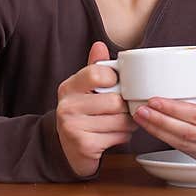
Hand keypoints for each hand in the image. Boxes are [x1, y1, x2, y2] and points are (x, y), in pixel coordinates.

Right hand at [56, 41, 138, 177]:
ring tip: (123, 122)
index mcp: (68, 88)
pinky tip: (116, 134)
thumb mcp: (85, 90)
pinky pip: (118, 136)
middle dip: (126, 106)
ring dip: (128, 122)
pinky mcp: (84, 145)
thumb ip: (94, 69)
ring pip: (119, 120)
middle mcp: (67, 106)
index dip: (114, 79)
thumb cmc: (83, 115)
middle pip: (114, 100)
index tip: (117, 85)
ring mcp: (73, 127)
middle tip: (126, 108)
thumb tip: (99, 45)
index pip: (96, 73)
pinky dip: (124, 136)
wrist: (69, 150)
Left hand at [131, 67, 195, 161]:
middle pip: (188, 132)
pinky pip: (183, 149)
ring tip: (142, 117)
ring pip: (183, 143)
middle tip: (142, 108)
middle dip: (161, 120)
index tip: (155, 101)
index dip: (174, 110)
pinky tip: (152, 127)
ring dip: (158, 131)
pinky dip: (164, 137)